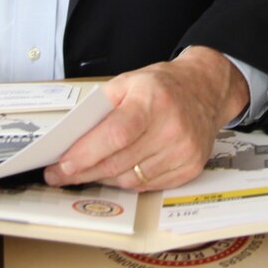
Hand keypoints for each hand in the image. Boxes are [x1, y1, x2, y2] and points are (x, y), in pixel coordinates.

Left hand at [44, 47, 249, 191]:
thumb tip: (71, 138)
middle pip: (119, 162)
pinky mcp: (190, 168)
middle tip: (61, 174)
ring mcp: (184, 152)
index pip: (116, 135)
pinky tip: (116, 172)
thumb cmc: (164, 86)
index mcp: (154, 101)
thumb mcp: (129, 81)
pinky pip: (147, 186)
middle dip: (84, 171)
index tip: (61, 165)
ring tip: (87, 171)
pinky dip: (127, 181)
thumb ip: (100, 107)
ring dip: (104, 178)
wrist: (206, 90)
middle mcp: (173, 128)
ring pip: (130, 180)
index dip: (86, 154)